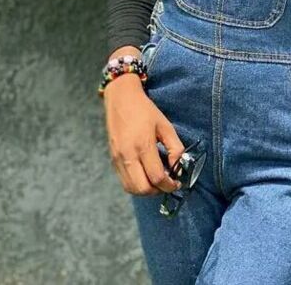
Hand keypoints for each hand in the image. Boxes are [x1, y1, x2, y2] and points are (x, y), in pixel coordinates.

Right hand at [104, 77, 185, 195]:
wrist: (121, 99)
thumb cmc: (145, 110)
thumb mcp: (165, 125)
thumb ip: (175, 147)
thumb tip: (178, 166)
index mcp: (143, 145)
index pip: (156, 177)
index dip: (169, 185)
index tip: (177, 182)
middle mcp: (127, 155)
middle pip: (142, 188)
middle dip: (158, 191)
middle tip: (167, 183)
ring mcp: (117, 159)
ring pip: (131, 188)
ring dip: (146, 190)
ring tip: (157, 180)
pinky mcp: (112, 159)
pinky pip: (124, 181)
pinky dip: (136, 184)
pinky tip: (145, 174)